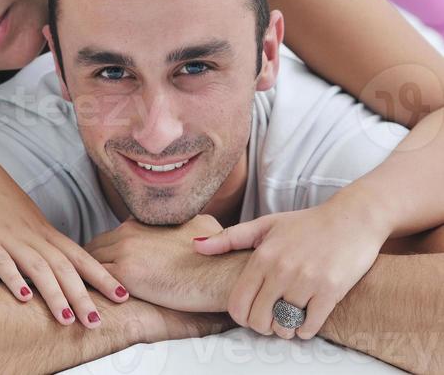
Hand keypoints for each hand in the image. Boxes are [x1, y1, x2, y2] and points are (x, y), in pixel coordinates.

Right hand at [0, 141, 128, 327]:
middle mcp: (31, 233)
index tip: (124, 295)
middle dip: (84, 295)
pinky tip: (22, 298)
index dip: (102, 276)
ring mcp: (8, 235)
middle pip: (64, 266)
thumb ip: (37, 242)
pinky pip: (1, 261)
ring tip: (68, 319)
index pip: (79, 255)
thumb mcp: (22, 220)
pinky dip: (13, 279)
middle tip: (100, 321)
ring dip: (54, 294)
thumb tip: (54, 266)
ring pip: (38, 266)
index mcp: (43, 230)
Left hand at [86, 214, 238, 311]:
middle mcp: (132, 229)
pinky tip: (88, 299)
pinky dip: (91, 288)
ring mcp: (126, 248)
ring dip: (87, 274)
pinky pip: (97, 279)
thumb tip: (196, 225)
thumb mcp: (202, 225)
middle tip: (85, 278)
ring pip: (92, 260)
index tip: (106, 263)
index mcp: (147, 220)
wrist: (223, 271)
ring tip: (81, 289)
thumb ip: (187, 224)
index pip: (116, 233)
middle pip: (97, 244)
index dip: (110, 249)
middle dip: (92, 261)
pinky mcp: (126, 272)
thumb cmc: (219, 255)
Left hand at [193, 196, 387, 338]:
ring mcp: (306, 281)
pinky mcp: (330, 291)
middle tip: (272, 316)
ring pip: (284, 326)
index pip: (238, 304)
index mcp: (263, 255)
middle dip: (263, 325)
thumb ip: (229, 239)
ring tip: (290, 314)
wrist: (352, 218)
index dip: (242, 317)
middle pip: (259, 321)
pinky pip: (309, 327)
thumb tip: (196, 247)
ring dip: (286, 327)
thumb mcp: (266, 225)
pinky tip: (307, 315)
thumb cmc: (306, 224)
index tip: (252, 312)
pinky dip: (305, 329)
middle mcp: (281, 269)